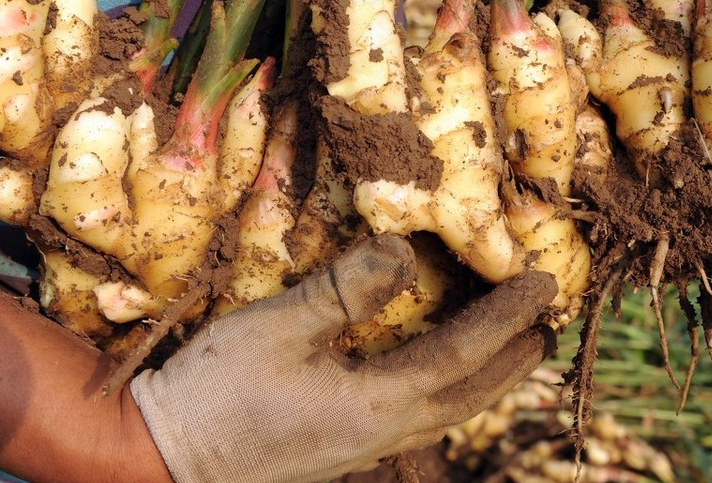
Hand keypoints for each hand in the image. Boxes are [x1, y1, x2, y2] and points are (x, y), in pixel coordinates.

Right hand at [130, 235, 557, 482]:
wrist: (162, 461)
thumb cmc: (215, 392)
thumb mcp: (278, 327)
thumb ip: (347, 289)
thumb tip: (407, 250)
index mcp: (377, 405)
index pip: (464, 356)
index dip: (507, 317)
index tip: (544, 283)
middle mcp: (383, 433)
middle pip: (470, 396)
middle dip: (515, 357)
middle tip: (549, 322)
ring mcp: (364, 445)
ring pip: (448, 411)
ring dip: (488, 376)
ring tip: (515, 346)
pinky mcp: (344, 444)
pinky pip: (419, 415)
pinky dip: (450, 388)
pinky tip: (441, 372)